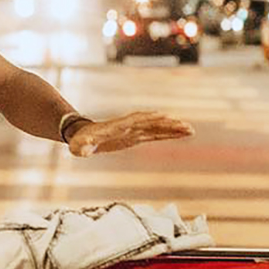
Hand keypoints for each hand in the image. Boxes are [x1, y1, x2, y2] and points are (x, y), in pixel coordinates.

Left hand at [67, 111, 192, 156]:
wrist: (82, 136)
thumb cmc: (80, 141)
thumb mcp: (79, 145)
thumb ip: (81, 147)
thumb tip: (78, 150)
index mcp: (118, 126)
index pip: (137, 120)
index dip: (150, 119)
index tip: (165, 117)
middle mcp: (129, 126)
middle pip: (152, 123)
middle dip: (167, 124)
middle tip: (185, 125)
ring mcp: (134, 131)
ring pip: (157, 129)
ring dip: (173, 129)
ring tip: (190, 130)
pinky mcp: (137, 137)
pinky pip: (156, 135)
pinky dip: (169, 135)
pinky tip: (182, 134)